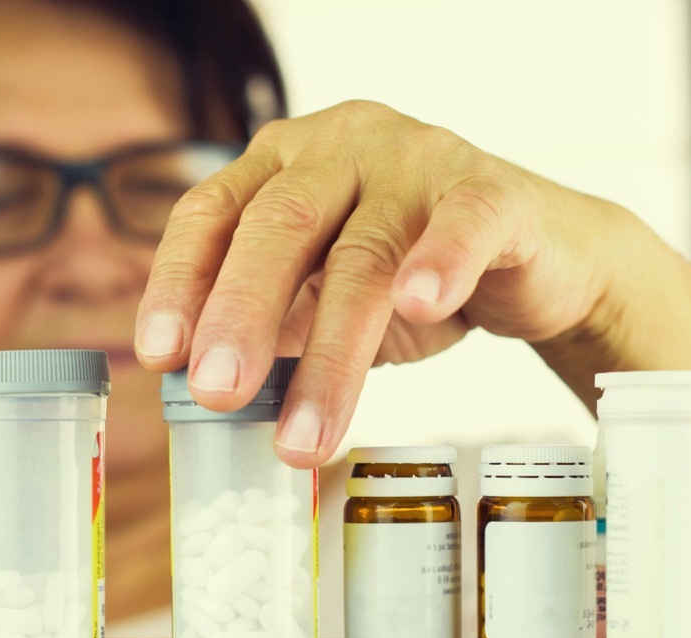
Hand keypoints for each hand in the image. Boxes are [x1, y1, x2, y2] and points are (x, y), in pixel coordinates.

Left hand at [135, 100, 612, 466]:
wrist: (531, 256)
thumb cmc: (408, 271)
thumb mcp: (322, 296)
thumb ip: (272, 324)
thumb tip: (202, 390)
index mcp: (282, 165)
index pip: (211, 212)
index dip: (179, 281)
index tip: (159, 355)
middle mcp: (340, 149)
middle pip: (279, 226)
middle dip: (241, 315)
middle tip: (217, 393)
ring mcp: (416, 161)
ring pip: (364, 254)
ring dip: (331, 353)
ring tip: (305, 435)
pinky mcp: (491, 190)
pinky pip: (464, 221)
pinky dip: (441, 262)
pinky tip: (418, 305)